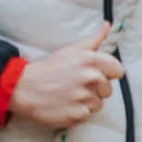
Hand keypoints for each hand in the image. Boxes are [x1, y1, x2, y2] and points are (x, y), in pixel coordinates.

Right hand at [8, 22, 124, 128]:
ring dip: (87, 102)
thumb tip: (108, 25)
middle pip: (108, 90)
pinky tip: (66, 106)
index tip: (97, 76)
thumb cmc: (49, 68)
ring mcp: (84, 97)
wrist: (24, 88)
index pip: (118, 71)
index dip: (108, 74)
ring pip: (98, 104)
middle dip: (96, 90)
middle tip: (77, 87)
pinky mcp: (77, 115)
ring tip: (70, 96)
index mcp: (92, 60)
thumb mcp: (72, 49)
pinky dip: (78, 113)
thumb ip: (94, 39)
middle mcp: (91, 78)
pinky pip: (87, 116)